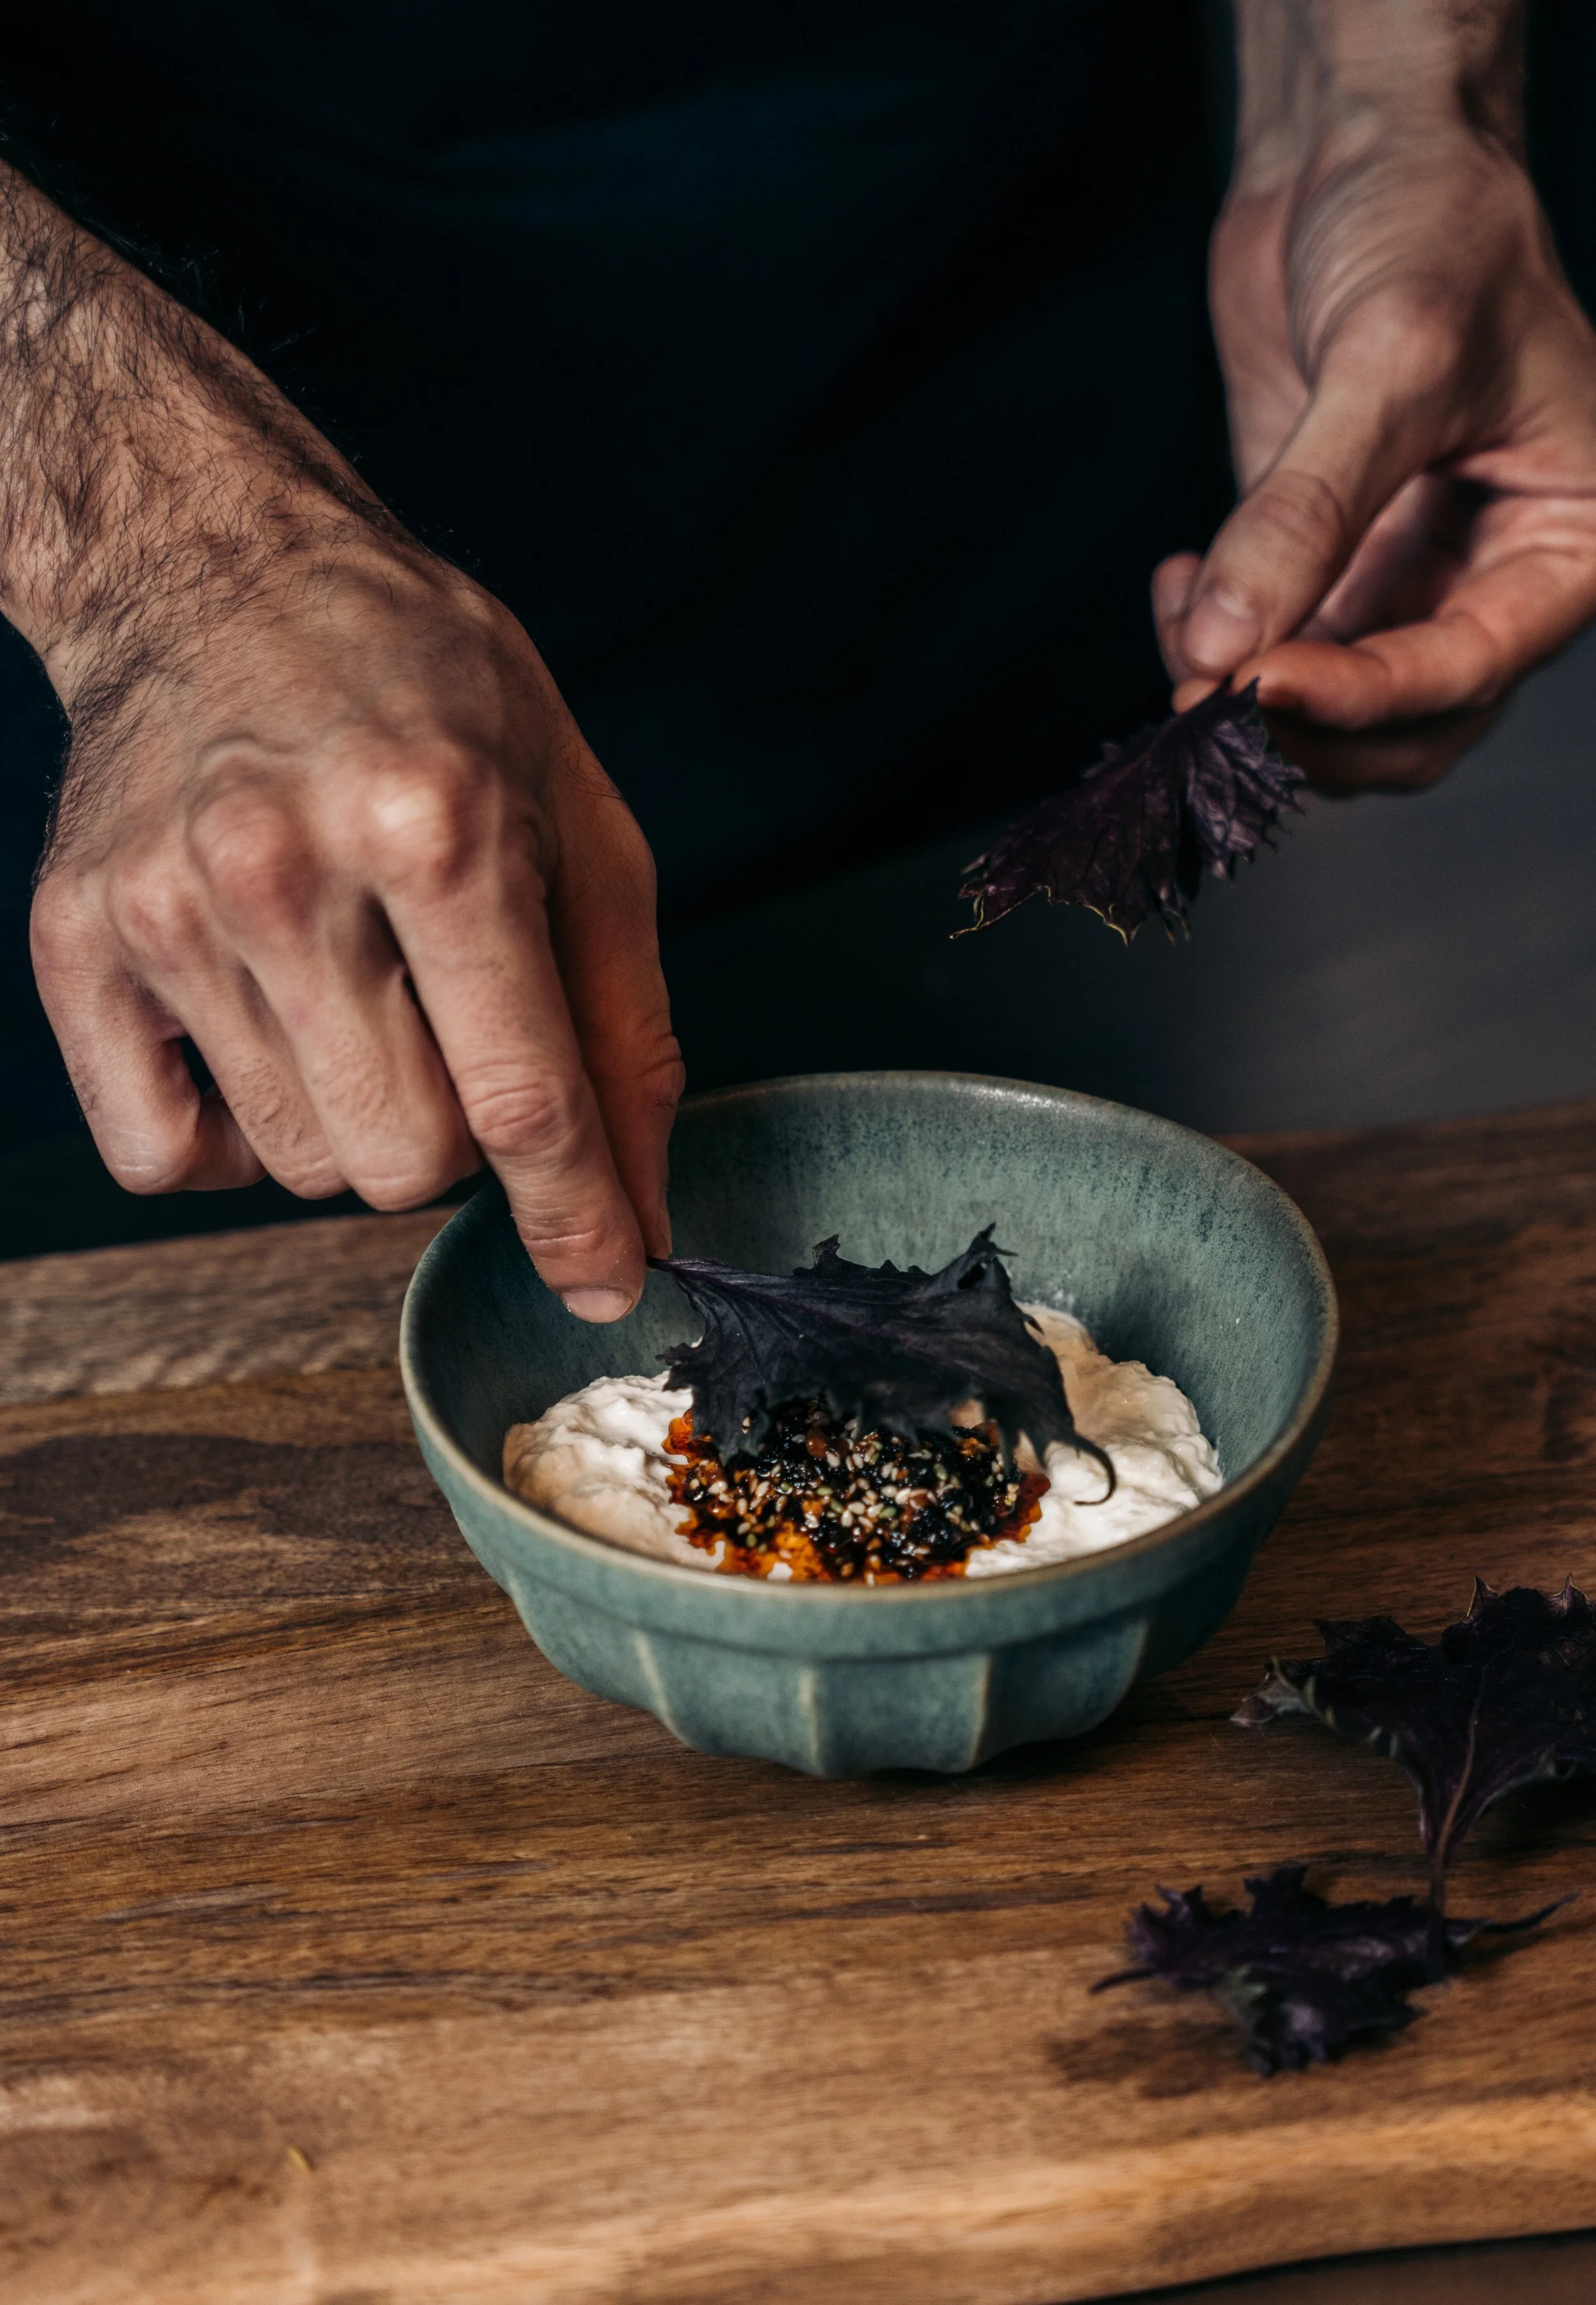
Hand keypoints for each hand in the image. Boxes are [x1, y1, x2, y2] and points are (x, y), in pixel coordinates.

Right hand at [0, 169, 679, 1317]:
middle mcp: (284, 868)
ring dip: (353, 1118)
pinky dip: (228, 1134)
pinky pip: (161, 1158)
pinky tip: (262, 1027)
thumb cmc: (423, 686)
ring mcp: (163, 910)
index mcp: (437, 822)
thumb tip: (644, 1203)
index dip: (578, 1216)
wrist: (213, 571)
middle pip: (403, 1160)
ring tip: (351, 986)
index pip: (520, 1097)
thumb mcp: (573, 810)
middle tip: (448, 1022)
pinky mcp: (73, 942)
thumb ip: (622, 1017)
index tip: (609, 1282)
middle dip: (458, 1136)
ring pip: (297, 1167)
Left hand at [1154, 23, 1595, 791]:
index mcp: (1569, 542)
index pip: (1466, 670)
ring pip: (1332, 711)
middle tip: (1204, 697)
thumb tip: (1226, 644)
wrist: (1366, 156)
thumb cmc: (1433, 226)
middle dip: (1301, 726)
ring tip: (1184, 631)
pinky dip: (1212, 645)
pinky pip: (1271, 653)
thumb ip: (1310, 508)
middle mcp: (1493, 579)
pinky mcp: (1325, 564)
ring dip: (1246, 700)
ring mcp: (1405, 578)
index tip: (1258, 688)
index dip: (1360, 697)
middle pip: (1404, 727)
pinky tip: (1178, 582)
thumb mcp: (1390, 358)